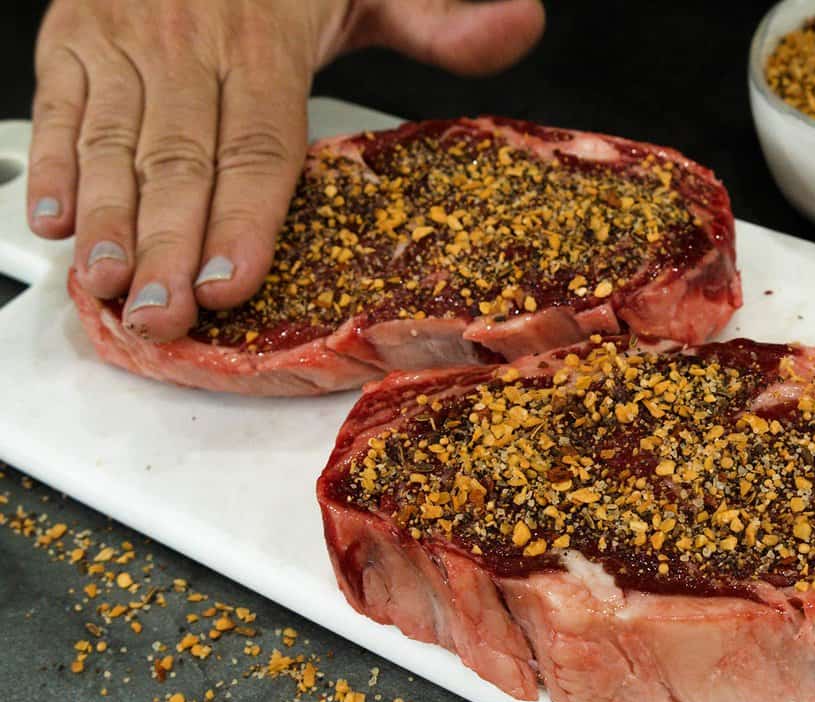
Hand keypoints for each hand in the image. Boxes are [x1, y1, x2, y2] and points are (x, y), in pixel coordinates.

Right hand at [27, 0, 544, 340]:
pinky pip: (58, 108)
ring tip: (110, 290)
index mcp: (265, 39)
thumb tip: (522, 23)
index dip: (243, 220)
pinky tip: (58, 222)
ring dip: (109, 224)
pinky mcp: (76, 40)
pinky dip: (51, 165)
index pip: (259, 146)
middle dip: (169, 248)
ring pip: (115, 145)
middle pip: (182, 162)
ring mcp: (124, 41)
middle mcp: (188, 42)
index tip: (231, 284)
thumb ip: (441, 22)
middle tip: (166, 317)